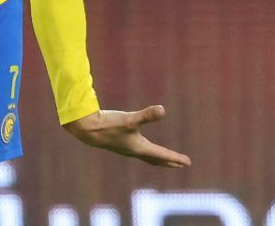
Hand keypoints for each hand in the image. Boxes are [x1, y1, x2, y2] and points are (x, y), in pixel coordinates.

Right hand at [63, 105, 190, 167]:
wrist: (87, 130)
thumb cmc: (108, 124)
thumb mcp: (130, 119)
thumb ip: (146, 115)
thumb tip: (162, 110)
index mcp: (139, 148)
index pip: (161, 155)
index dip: (175, 158)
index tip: (187, 162)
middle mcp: (134, 150)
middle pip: (155, 159)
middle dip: (169, 162)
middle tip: (181, 165)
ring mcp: (127, 147)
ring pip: (147, 156)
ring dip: (158, 158)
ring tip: (166, 160)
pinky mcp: (120, 142)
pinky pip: (138, 151)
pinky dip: (146, 152)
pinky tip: (143, 146)